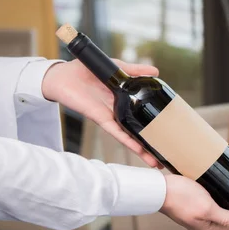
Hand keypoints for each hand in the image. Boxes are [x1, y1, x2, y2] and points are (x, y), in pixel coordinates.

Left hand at [41, 58, 161, 167]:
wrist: (62, 74)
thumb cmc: (87, 70)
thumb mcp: (117, 67)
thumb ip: (135, 70)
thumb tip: (157, 71)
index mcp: (122, 100)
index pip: (141, 115)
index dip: (153, 125)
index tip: (167, 134)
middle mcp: (118, 112)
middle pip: (136, 132)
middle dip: (149, 147)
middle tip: (163, 159)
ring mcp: (110, 117)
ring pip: (128, 136)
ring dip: (141, 150)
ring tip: (154, 162)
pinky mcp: (100, 117)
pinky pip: (115, 131)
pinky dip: (127, 140)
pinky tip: (138, 149)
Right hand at [160, 174, 228, 229]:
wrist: (159, 188)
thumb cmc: (180, 198)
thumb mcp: (207, 209)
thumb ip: (226, 219)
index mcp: (208, 227)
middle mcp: (205, 222)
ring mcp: (200, 213)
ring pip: (226, 209)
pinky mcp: (195, 202)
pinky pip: (217, 202)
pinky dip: (227, 197)